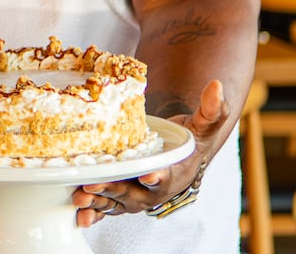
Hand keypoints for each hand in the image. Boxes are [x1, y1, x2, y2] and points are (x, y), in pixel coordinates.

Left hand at [73, 79, 228, 227]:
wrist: (180, 158)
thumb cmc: (191, 140)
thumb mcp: (204, 125)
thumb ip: (212, 109)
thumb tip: (216, 86)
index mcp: (175, 173)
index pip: (166, 177)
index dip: (158, 177)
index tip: (149, 175)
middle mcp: (154, 191)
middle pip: (134, 193)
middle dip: (115, 188)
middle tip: (96, 182)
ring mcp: (136, 196)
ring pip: (117, 202)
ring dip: (99, 200)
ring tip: (81, 195)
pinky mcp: (121, 197)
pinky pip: (107, 206)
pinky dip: (94, 210)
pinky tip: (79, 210)